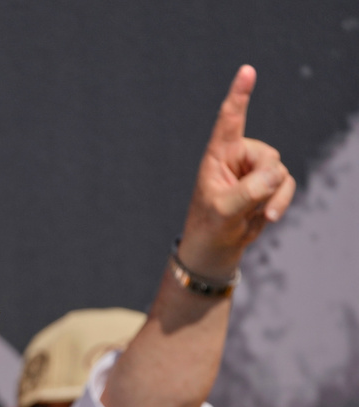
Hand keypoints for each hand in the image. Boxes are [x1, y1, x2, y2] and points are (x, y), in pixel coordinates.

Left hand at [179, 65, 295, 276]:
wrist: (216, 247)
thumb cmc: (210, 226)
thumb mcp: (224, 210)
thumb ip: (249, 190)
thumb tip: (277, 173)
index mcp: (218, 155)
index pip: (230, 120)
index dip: (239, 95)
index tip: (246, 70)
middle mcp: (238, 157)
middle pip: (269, 156)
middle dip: (266, 183)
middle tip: (248, 204)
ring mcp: (254, 170)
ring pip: (280, 172)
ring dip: (274, 197)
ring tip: (258, 215)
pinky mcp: (267, 184)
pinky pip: (286, 185)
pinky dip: (280, 202)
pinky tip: (264, 217)